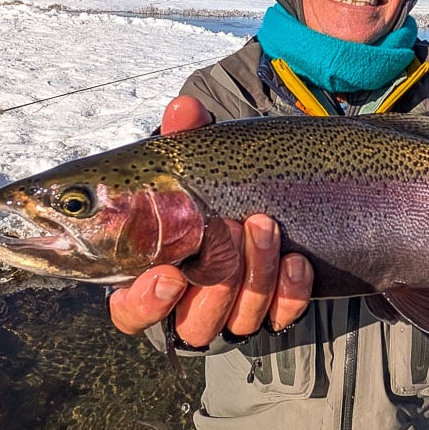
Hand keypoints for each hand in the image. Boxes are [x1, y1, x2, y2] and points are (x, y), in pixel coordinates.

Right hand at [108, 95, 313, 345]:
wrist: (259, 197)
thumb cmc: (208, 188)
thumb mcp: (192, 163)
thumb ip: (182, 139)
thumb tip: (183, 109)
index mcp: (151, 277)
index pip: (132, 313)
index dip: (146, 303)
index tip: (168, 275)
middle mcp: (190, 304)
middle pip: (196, 320)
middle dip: (218, 277)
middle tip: (232, 227)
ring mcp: (233, 313)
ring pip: (240, 319)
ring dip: (255, 274)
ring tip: (265, 226)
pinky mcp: (273, 313)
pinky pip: (281, 316)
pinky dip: (290, 291)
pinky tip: (296, 261)